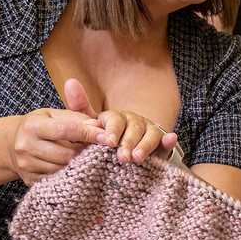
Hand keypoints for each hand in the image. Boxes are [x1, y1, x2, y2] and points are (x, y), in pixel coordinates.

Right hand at [8, 107, 104, 185]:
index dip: (89, 134)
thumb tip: (98, 127)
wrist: (12, 144)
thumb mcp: (54, 114)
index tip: (109, 138)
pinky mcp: (29, 180)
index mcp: (33, 126)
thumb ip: (76, 118)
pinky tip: (77, 169)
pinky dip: (70, 175)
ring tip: (89, 158)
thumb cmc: (41, 125)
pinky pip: (57, 180)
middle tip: (100, 149)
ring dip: (80, 164)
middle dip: (86, 152)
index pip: (66, 130)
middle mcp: (26, 146)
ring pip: (63, 169)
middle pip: (66, 154)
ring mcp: (26, 166)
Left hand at [63, 78, 178, 163]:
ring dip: (145, 145)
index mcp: (116, 117)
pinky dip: (169, 140)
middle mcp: (134, 122)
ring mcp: (148, 131)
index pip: (115, 119)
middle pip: (133, 128)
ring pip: (150, 135)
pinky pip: (164, 142)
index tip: (109, 141)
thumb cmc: (104, 138)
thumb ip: (80, 107)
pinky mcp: (160, 144)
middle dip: (128, 142)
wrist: (122, 151)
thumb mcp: (91, 125)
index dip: (113, 130)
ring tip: (137, 158)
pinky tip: (170, 139)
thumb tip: (70, 81)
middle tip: (122, 157)